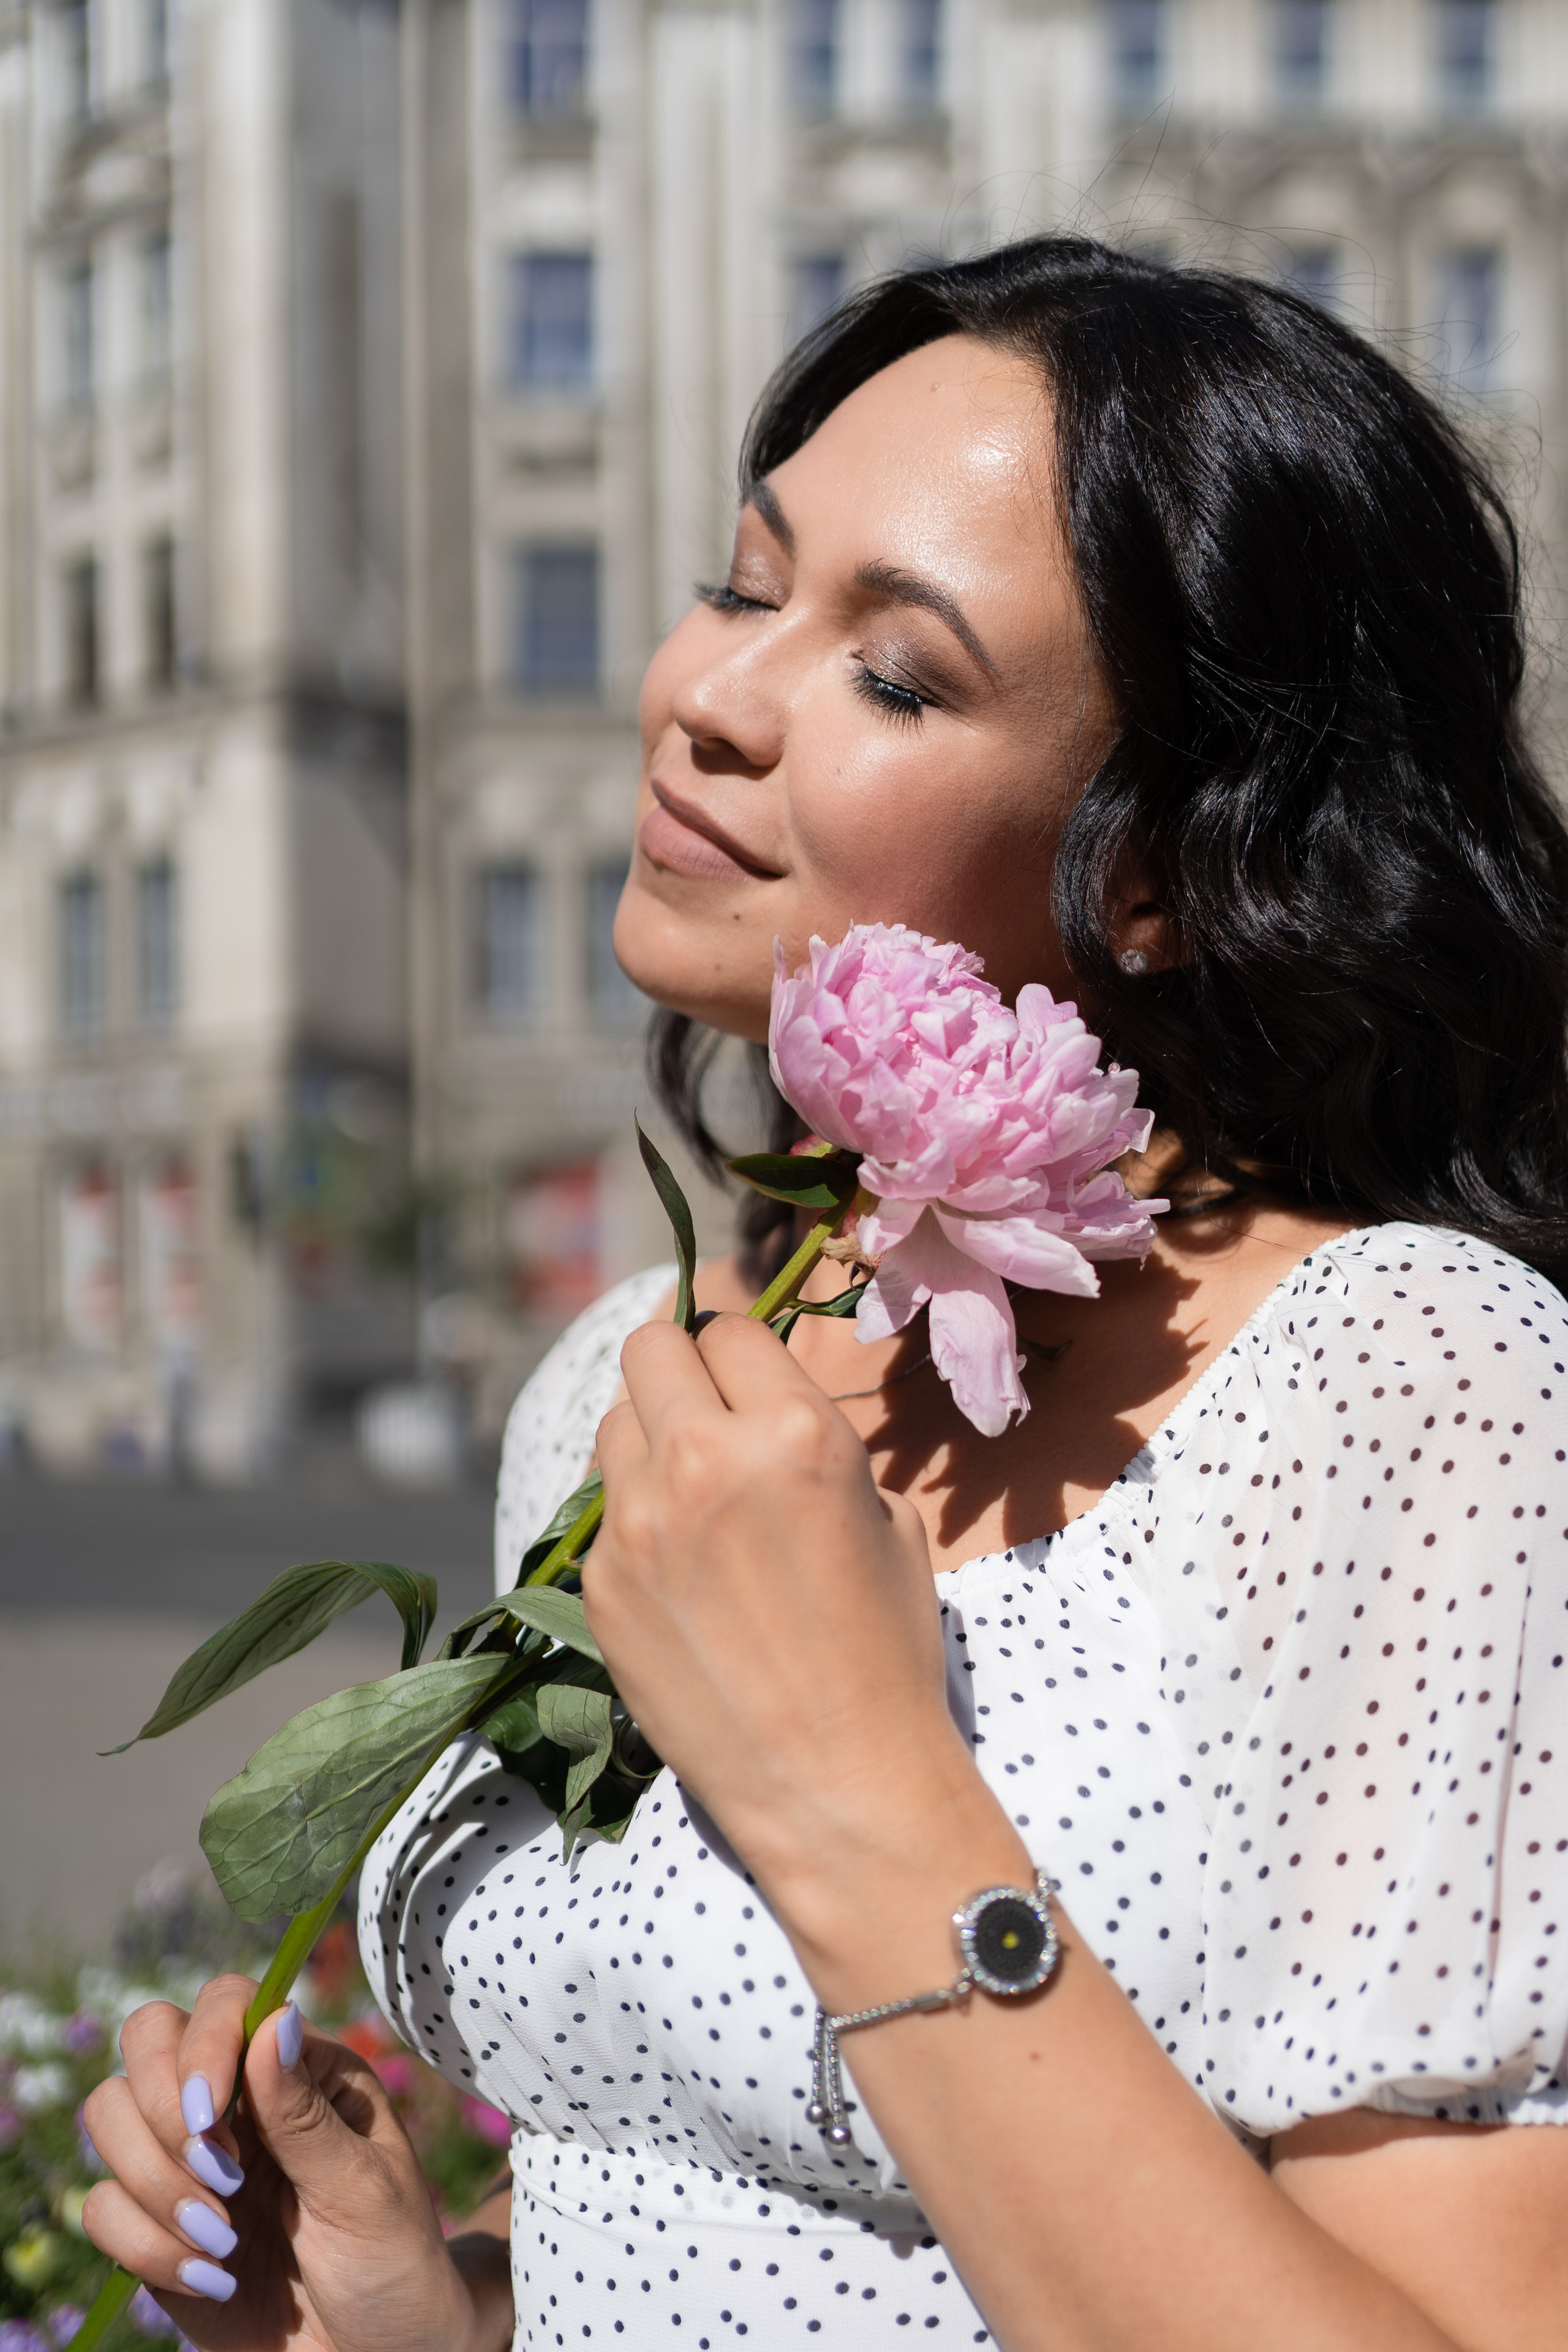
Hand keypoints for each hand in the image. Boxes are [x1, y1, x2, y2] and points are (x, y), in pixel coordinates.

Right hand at [81, 1976, 504, 2351]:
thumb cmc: (393, 2264)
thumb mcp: (366, 2190)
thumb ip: (308, 2115)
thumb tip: (275, 2020)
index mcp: (300, 2069)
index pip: (224, 2002)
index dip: (201, 2045)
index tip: (209, 2116)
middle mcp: (237, 2100)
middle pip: (147, 2042)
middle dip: (166, 2113)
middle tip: (223, 2180)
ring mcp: (189, 2160)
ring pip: (109, 2114)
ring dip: (154, 2183)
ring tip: (224, 2242)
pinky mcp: (155, 2225)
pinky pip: (101, 2207)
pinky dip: (143, 2245)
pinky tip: (210, 2279)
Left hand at [586, 1314, 1023, 1984]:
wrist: (837, 1782)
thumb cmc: (887, 1650)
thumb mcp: (885, 1517)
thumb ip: (812, 1446)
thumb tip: (758, 1413)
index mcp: (795, 1430)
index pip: (731, 1328)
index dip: (742, 1354)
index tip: (747, 1382)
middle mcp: (704, 1459)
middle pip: (649, 1349)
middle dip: (678, 1368)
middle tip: (704, 1411)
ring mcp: (638, 1522)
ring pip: (614, 1424)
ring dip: (648, 1439)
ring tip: (691, 1495)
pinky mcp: (598, 1583)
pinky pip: (605, 1514)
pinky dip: (637, 1523)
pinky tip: (680, 1576)